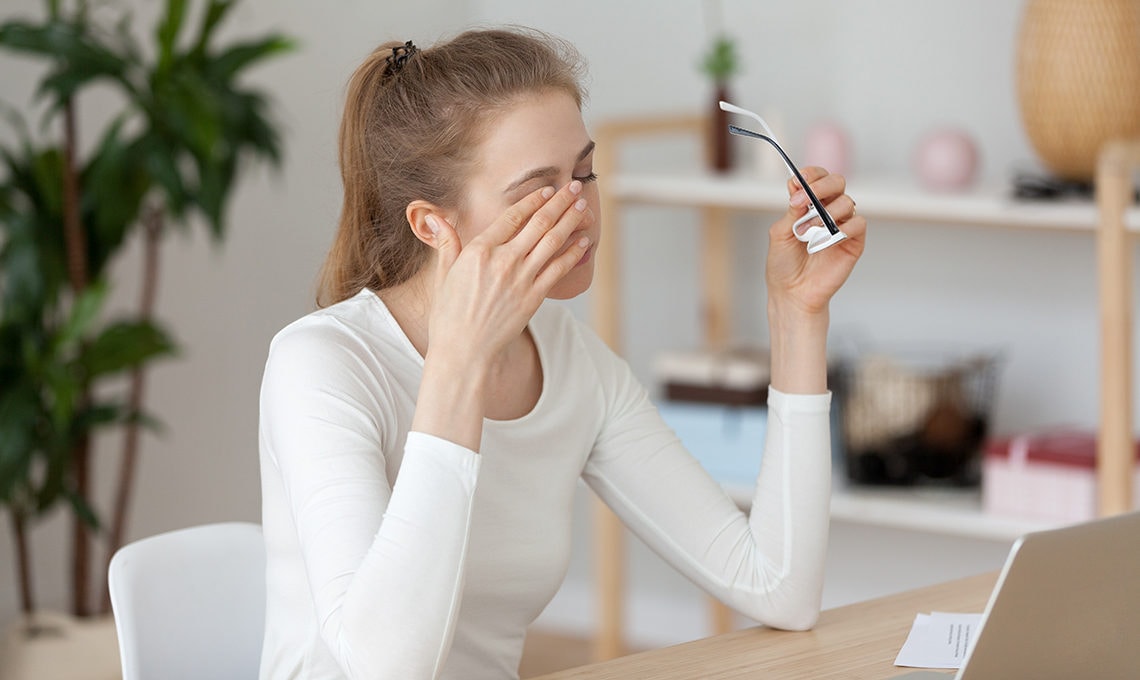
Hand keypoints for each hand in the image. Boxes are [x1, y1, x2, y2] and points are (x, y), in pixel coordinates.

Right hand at [425, 181, 591, 367]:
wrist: (463, 351)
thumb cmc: (449, 316)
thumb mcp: (443, 275)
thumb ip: (447, 243)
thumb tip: (435, 217)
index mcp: (479, 250)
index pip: (513, 216)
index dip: (534, 200)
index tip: (548, 190)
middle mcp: (503, 261)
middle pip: (539, 223)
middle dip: (560, 202)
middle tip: (574, 187)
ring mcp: (521, 279)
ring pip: (553, 242)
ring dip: (570, 221)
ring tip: (583, 206)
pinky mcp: (534, 298)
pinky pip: (558, 270)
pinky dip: (572, 253)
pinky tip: (582, 241)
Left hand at [766, 167, 865, 315]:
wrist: (793, 293)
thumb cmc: (784, 264)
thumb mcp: (780, 234)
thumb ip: (791, 212)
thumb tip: (800, 191)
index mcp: (809, 205)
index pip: (816, 178)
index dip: (810, 175)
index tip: (798, 181)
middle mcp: (827, 211)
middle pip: (836, 182)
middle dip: (821, 186)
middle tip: (805, 200)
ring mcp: (842, 225)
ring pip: (847, 201)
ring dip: (827, 212)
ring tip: (810, 231)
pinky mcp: (854, 242)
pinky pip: (858, 223)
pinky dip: (846, 227)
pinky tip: (833, 236)